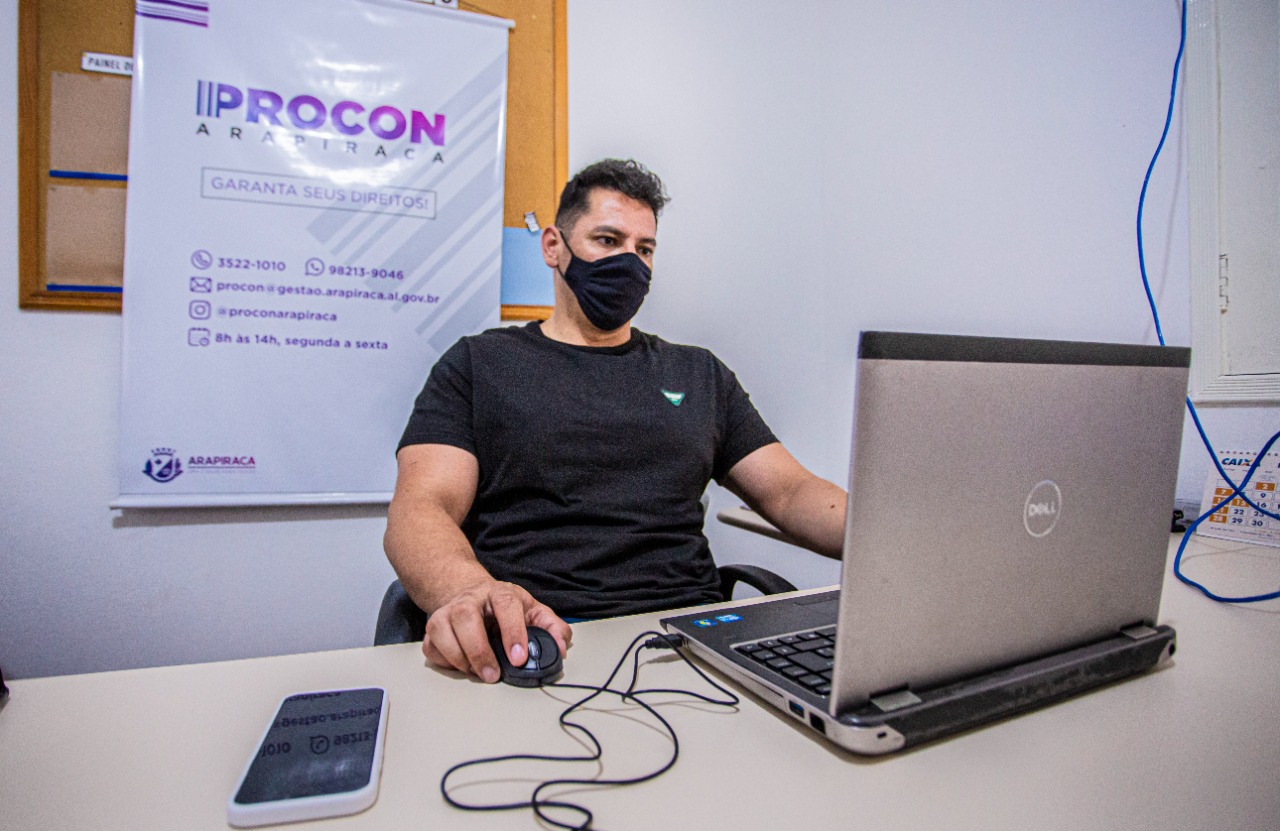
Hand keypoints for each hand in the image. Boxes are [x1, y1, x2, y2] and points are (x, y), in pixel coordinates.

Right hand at [422, 580, 570, 682]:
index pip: (507, 605)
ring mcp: (447, 611)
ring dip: (460, 659)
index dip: (513, 632)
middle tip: (493, 675)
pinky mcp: (432, 627)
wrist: (473, 596)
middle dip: (479, 651)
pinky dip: (445, 661)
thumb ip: (551, 627)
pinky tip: (462, 665)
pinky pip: (431, 647)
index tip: (519, 658)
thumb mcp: (532, 611)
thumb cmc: (505, 609)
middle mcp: (470, 599)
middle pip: (466, 618)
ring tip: (478, 672)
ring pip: (442, 631)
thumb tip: (561, 648)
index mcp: (499, 593)